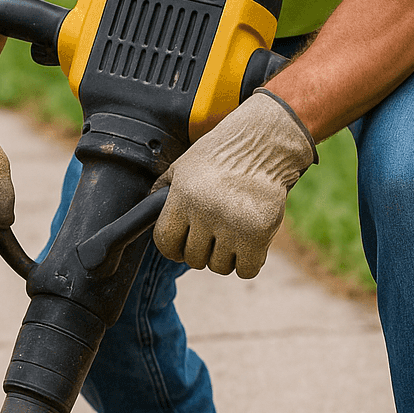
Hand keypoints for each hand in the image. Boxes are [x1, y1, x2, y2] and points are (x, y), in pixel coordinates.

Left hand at [153, 90, 316, 278]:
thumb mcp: (184, 165)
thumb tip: (147, 211)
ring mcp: (233, 226)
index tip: (183, 245)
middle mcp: (205, 214)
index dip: (173, 248)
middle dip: (203, 250)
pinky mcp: (259, 234)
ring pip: (220, 267)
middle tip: (215, 233)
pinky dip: (248, 262)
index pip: (166, 243)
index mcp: (183, 198)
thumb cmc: (223, 154)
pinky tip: (250, 243)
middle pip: (194, 259)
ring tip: (234, 232)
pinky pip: (246, 269)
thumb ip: (164, 190)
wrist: (266, 142)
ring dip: (226, 256)